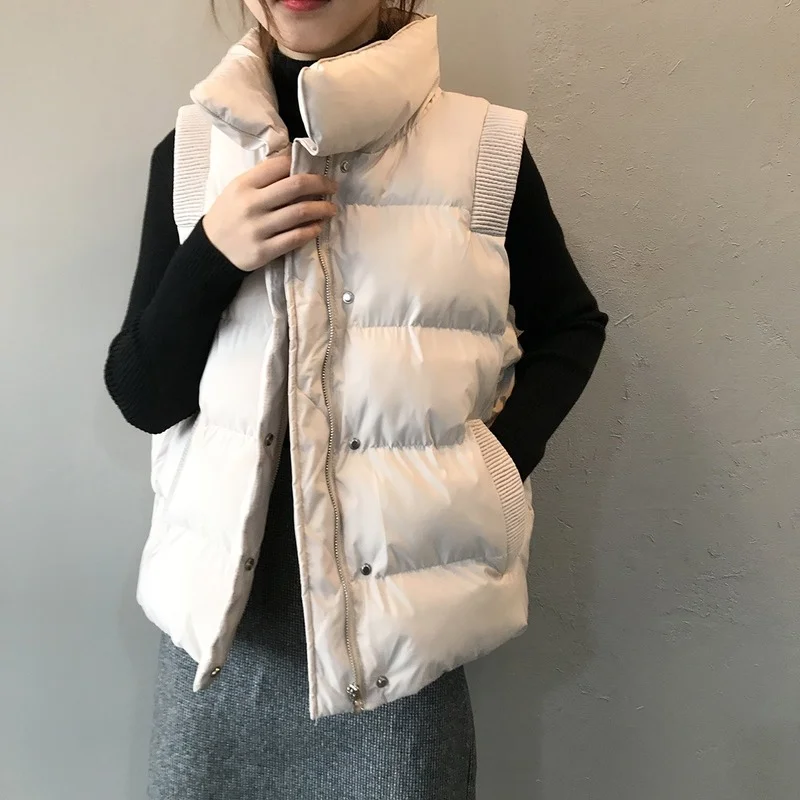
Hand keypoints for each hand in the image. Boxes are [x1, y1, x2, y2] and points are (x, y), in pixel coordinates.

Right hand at [202, 154, 337, 272]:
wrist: (211, 250)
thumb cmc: (229, 215)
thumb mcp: (237, 190)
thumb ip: (261, 179)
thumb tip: (293, 165)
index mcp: (244, 185)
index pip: (279, 166)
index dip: (301, 164)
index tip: (316, 168)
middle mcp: (252, 205)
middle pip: (295, 186)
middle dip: (320, 184)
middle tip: (332, 186)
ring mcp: (259, 229)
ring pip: (300, 213)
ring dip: (322, 209)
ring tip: (331, 208)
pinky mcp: (264, 251)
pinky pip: (295, 238)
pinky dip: (311, 231)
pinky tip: (318, 227)